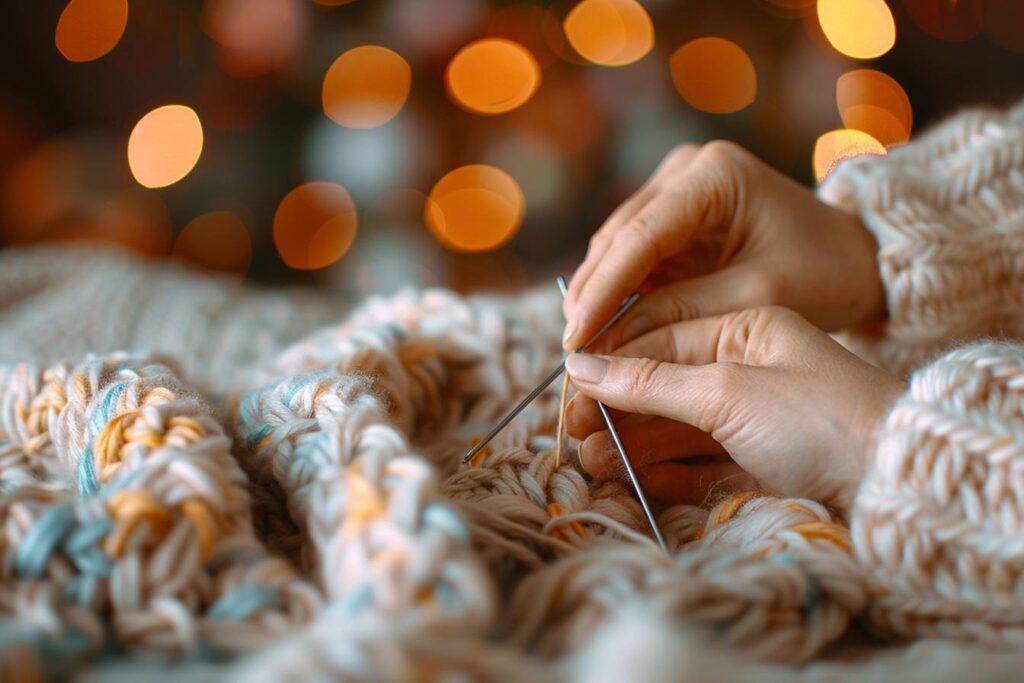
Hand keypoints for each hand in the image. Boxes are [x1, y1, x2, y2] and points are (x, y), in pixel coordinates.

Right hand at [561, 141, 885, 351]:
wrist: (854, 258)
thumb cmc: (822, 273)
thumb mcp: (756, 297)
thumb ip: (682, 313)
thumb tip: (610, 342)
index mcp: (716, 174)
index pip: (641, 235)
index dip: (603, 290)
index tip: (576, 337)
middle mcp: (687, 170)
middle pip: (619, 237)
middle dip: (593, 295)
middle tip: (571, 352)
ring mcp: (676, 187)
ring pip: (617, 247)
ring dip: (598, 296)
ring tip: (580, 348)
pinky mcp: (673, 213)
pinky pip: (633, 257)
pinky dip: (618, 293)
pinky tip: (601, 330)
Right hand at [565, 306, 904, 512]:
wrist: (895, 483)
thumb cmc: (816, 417)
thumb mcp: (727, 390)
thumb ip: (648, 381)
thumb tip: (580, 364)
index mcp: (745, 328)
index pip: (660, 336)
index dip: (612, 361)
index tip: (568, 384)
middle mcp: (744, 368)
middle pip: (661, 385)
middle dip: (615, 408)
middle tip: (571, 430)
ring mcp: (749, 419)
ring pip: (672, 427)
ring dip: (629, 441)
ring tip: (590, 458)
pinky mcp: (753, 464)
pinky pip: (693, 462)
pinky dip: (658, 470)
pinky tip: (627, 477)